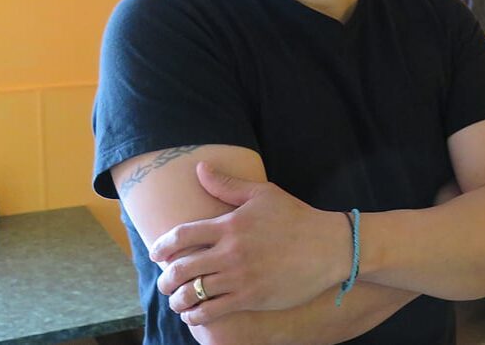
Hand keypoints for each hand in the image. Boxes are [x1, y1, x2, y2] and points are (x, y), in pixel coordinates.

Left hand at [150, 161, 350, 324]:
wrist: (329, 247)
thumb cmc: (296, 218)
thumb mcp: (263, 194)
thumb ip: (228, 185)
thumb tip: (200, 169)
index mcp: (230, 225)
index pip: (181, 235)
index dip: (161, 246)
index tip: (156, 253)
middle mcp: (230, 252)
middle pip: (181, 269)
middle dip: (165, 279)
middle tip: (164, 282)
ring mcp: (240, 277)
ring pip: (193, 293)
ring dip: (177, 300)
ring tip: (177, 300)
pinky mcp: (251, 298)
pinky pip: (212, 311)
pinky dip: (196, 315)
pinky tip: (194, 314)